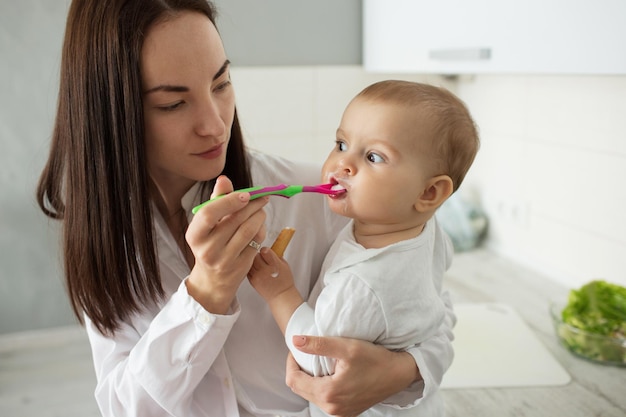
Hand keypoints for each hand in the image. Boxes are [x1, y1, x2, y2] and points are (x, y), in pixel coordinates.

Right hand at [185, 176, 267, 312]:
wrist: (213, 279)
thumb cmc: (210, 243)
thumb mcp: (208, 224)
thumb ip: (217, 200)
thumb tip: (224, 179)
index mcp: (194, 235)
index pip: (209, 213)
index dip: (229, 201)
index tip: (245, 194)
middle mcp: (207, 249)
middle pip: (234, 220)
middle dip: (252, 205)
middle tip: (262, 197)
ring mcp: (224, 260)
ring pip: (248, 230)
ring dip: (259, 216)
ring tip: (262, 209)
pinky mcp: (240, 267)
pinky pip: (256, 242)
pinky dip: (261, 230)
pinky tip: (260, 224)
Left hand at [248, 247, 301, 332]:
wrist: (280, 295)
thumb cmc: (284, 280)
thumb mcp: (285, 265)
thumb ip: (276, 255)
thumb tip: (269, 244)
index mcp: (275, 266)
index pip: (265, 251)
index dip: (265, 250)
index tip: (266, 252)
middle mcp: (265, 271)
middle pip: (255, 255)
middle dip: (258, 255)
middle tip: (262, 258)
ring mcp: (257, 276)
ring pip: (250, 261)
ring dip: (253, 260)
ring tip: (259, 264)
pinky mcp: (251, 281)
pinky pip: (247, 269)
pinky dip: (250, 267)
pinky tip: (255, 269)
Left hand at [286, 336, 419, 416]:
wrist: (399, 373)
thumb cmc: (375, 359)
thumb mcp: (346, 347)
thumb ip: (318, 344)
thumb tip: (295, 341)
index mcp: (329, 394)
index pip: (294, 380)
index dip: (291, 363)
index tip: (296, 349)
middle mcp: (332, 408)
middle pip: (300, 390)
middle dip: (297, 371)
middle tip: (303, 353)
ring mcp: (340, 413)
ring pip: (311, 396)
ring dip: (308, 379)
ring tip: (314, 361)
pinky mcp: (347, 411)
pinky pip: (324, 400)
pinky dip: (320, 387)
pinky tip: (327, 373)